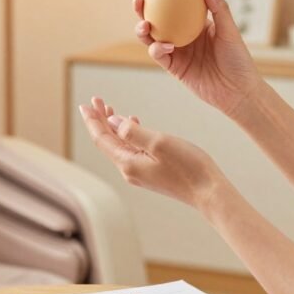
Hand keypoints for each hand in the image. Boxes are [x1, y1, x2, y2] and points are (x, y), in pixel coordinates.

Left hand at [78, 96, 224, 208]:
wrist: (209, 193)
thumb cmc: (188, 167)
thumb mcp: (159, 143)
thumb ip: (133, 131)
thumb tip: (113, 122)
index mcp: (128, 164)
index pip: (102, 139)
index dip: (93, 120)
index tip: (85, 104)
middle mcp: (130, 170)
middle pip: (108, 142)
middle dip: (100, 120)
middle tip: (96, 100)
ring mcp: (141, 172)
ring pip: (120, 145)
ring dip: (113, 125)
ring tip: (109, 108)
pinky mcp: (152, 172)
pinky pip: (132, 150)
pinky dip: (128, 134)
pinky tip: (133, 122)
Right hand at [135, 0, 262, 117]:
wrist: (238, 91)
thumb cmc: (239, 59)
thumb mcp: (230, 31)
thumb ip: (218, 9)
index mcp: (196, 23)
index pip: (177, 3)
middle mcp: (184, 35)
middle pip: (158, 19)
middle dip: (144, 10)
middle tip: (139, 1)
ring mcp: (177, 52)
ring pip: (152, 37)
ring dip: (143, 30)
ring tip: (145, 25)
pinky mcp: (174, 68)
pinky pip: (159, 55)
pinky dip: (158, 49)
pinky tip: (165, 46)